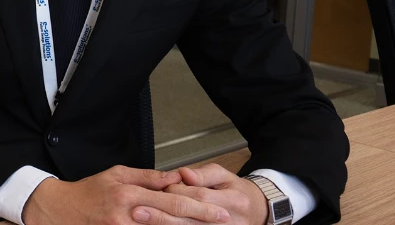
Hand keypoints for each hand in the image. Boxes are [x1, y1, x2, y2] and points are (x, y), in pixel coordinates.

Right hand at [21, 165, 229, 224]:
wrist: (58, 212)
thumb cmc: (87, 192)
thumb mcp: (116, 174)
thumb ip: (147, 177)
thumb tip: (173, 177)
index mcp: (129, 195)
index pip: (172, 200)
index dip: (200, 207)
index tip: (219, 211)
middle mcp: (129, 216)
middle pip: (173, 221)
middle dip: (201, 222)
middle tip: (224, 222)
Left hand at [150, 164, 267, 224]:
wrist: (257, 210)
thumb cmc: (235, 190)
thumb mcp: (223, 175)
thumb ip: (202, 174)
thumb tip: (183, 173)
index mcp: (232, 200)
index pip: (197, 196)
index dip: (174, 192)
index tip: (155, 188)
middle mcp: (229, 220)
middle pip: (190, 218)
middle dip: (162, 215)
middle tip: (137, 212)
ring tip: (141, 222)